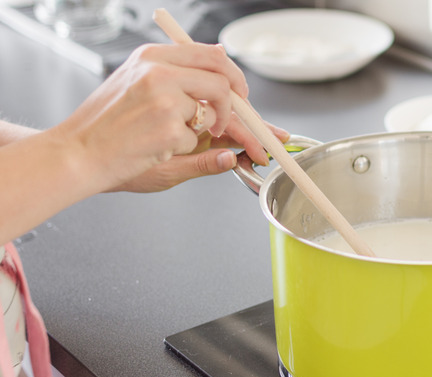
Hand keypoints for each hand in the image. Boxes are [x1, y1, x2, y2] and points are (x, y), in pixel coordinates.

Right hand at [54, 42, 276, 192]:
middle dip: (236, 105)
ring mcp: (165, 98)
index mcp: (152, 56)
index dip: (233, 76)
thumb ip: (181, 75)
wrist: (76, 153)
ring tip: (168, 136)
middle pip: (222, 81)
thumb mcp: (139, 85)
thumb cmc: (106, 126)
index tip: (241, 93)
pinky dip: (183, 148)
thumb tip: (223, 62)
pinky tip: (154, 147)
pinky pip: (196, 139)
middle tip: (230, 124)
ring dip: (202, 130)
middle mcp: (159, 70)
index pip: (210, 54)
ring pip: (211, 112)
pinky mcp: (169, 127)